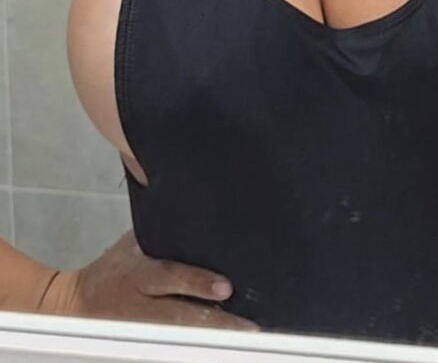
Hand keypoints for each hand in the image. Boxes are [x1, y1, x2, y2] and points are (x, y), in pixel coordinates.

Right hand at [39, 230, 258, 330]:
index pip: (170, 277)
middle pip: (182, 317)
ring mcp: (145, 329)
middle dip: (216, 322)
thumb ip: (163, 231)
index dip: (198, 283)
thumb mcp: (134, 243)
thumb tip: (190, 202)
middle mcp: (143, 305)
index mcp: (140, 274)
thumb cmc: (113, 268)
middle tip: (249, 326)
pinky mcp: (146, 342)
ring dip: (213, 339)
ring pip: (181, 338)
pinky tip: (225, 344)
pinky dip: (200, 345)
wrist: (78, 304)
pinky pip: (176, 346)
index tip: (225, 287)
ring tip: (246, 336)